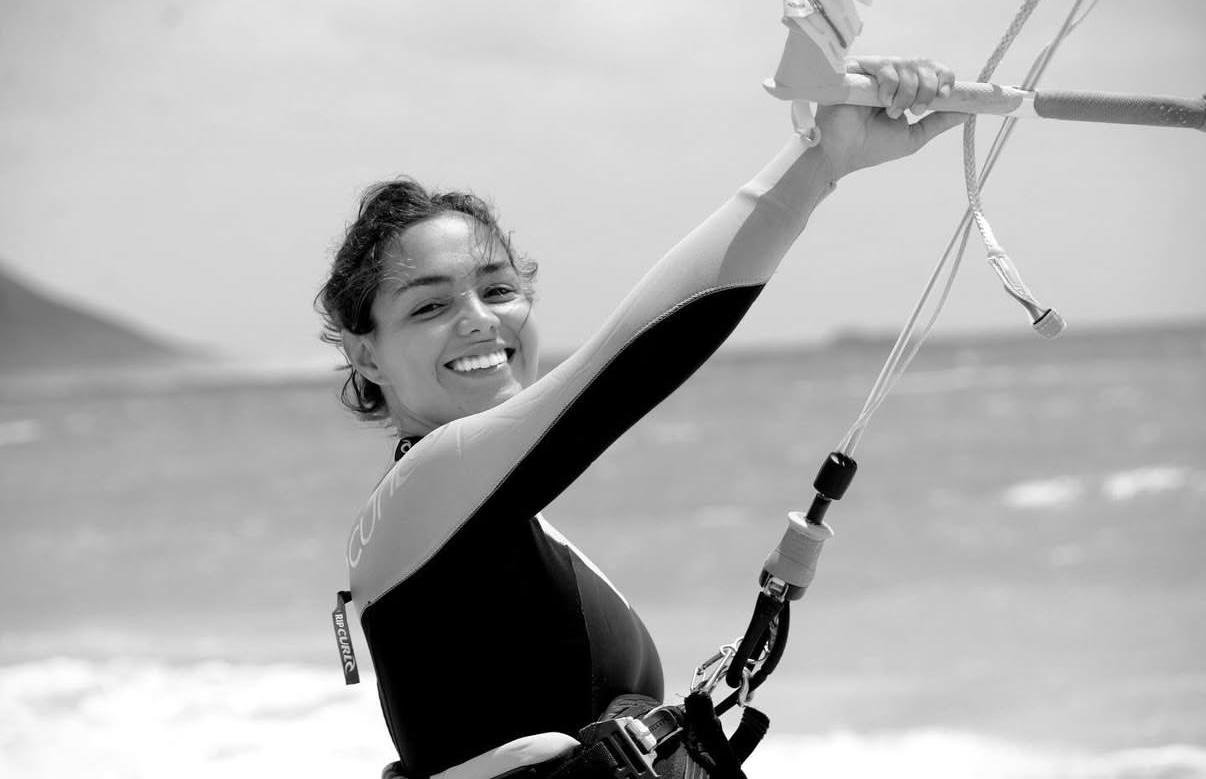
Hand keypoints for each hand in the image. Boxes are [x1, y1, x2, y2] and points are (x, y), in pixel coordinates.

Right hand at [815, 56, 967, 179]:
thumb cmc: (872, 147)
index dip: (943, 77)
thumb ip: (939, 122)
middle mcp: (891, 77)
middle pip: (923, 63)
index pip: (931, 68)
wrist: (843, 154)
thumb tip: (968, 112)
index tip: (946, 95)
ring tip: (893, 112)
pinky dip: (891, 85)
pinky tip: (883, 103)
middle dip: (928, 86)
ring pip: (906, 65)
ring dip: (908, 91)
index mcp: (904, 88)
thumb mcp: (914, 136)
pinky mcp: (857, 68)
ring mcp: (874, 72)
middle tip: (917, 109)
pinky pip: (885, 65)